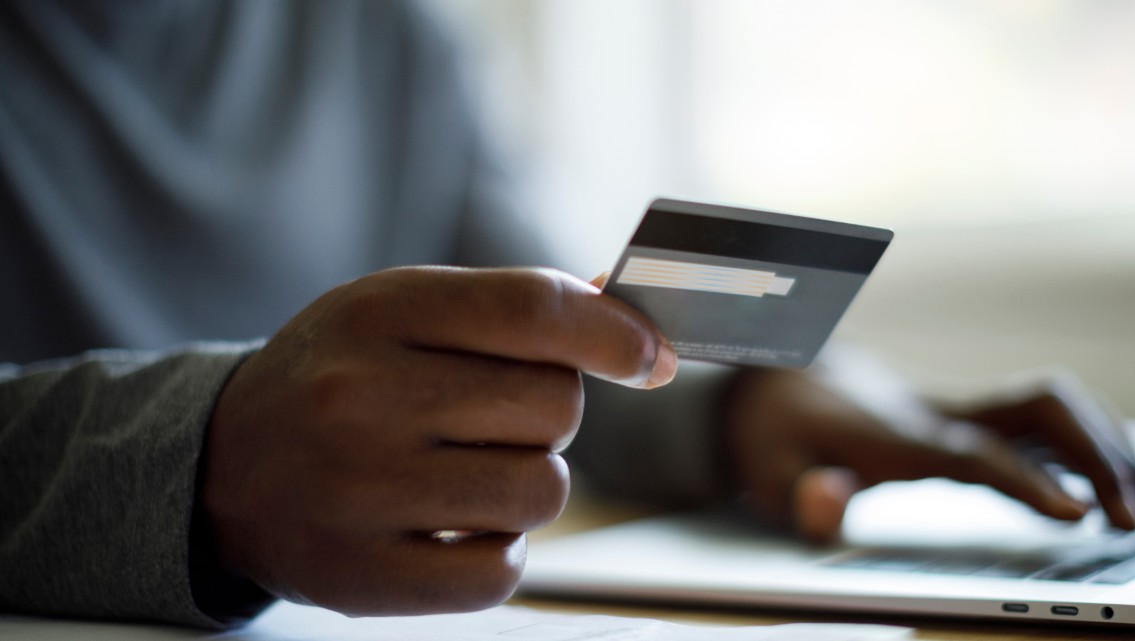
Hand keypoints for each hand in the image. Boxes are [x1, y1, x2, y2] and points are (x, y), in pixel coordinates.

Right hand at [203, 266, 676, 614]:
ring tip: (467, 470)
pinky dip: (497, 551)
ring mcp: (359, 492)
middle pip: (556, 406)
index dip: (615, 332)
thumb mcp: (406, 311)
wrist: (225, 465)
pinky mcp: (361, 577)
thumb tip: (632, 328)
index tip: (648, 355)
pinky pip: (502, 572)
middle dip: (548, 412)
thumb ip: (515, 310)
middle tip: (489, 417)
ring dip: (528, 483)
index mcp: (379, 312)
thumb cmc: (341, 376)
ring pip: (542, 491)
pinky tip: (452, 525)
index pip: (534, 311)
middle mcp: (363, 397)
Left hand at [723, 362, 1134, 543]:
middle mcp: (940, 411)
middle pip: (1038, 410)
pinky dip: (1098, 452)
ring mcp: (962, 407)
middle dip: (1097, 457)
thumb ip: (799, 495)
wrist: (780, 376)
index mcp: (894, 432)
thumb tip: (831, 503)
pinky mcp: (975, 415)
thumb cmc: (777, 433)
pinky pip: (1050, 424)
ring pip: (1057, 408)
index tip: (1080, 514)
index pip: (971, 451)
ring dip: (1114, 452)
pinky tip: (1128, 494)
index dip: (1026, 479)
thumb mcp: (766, 473)